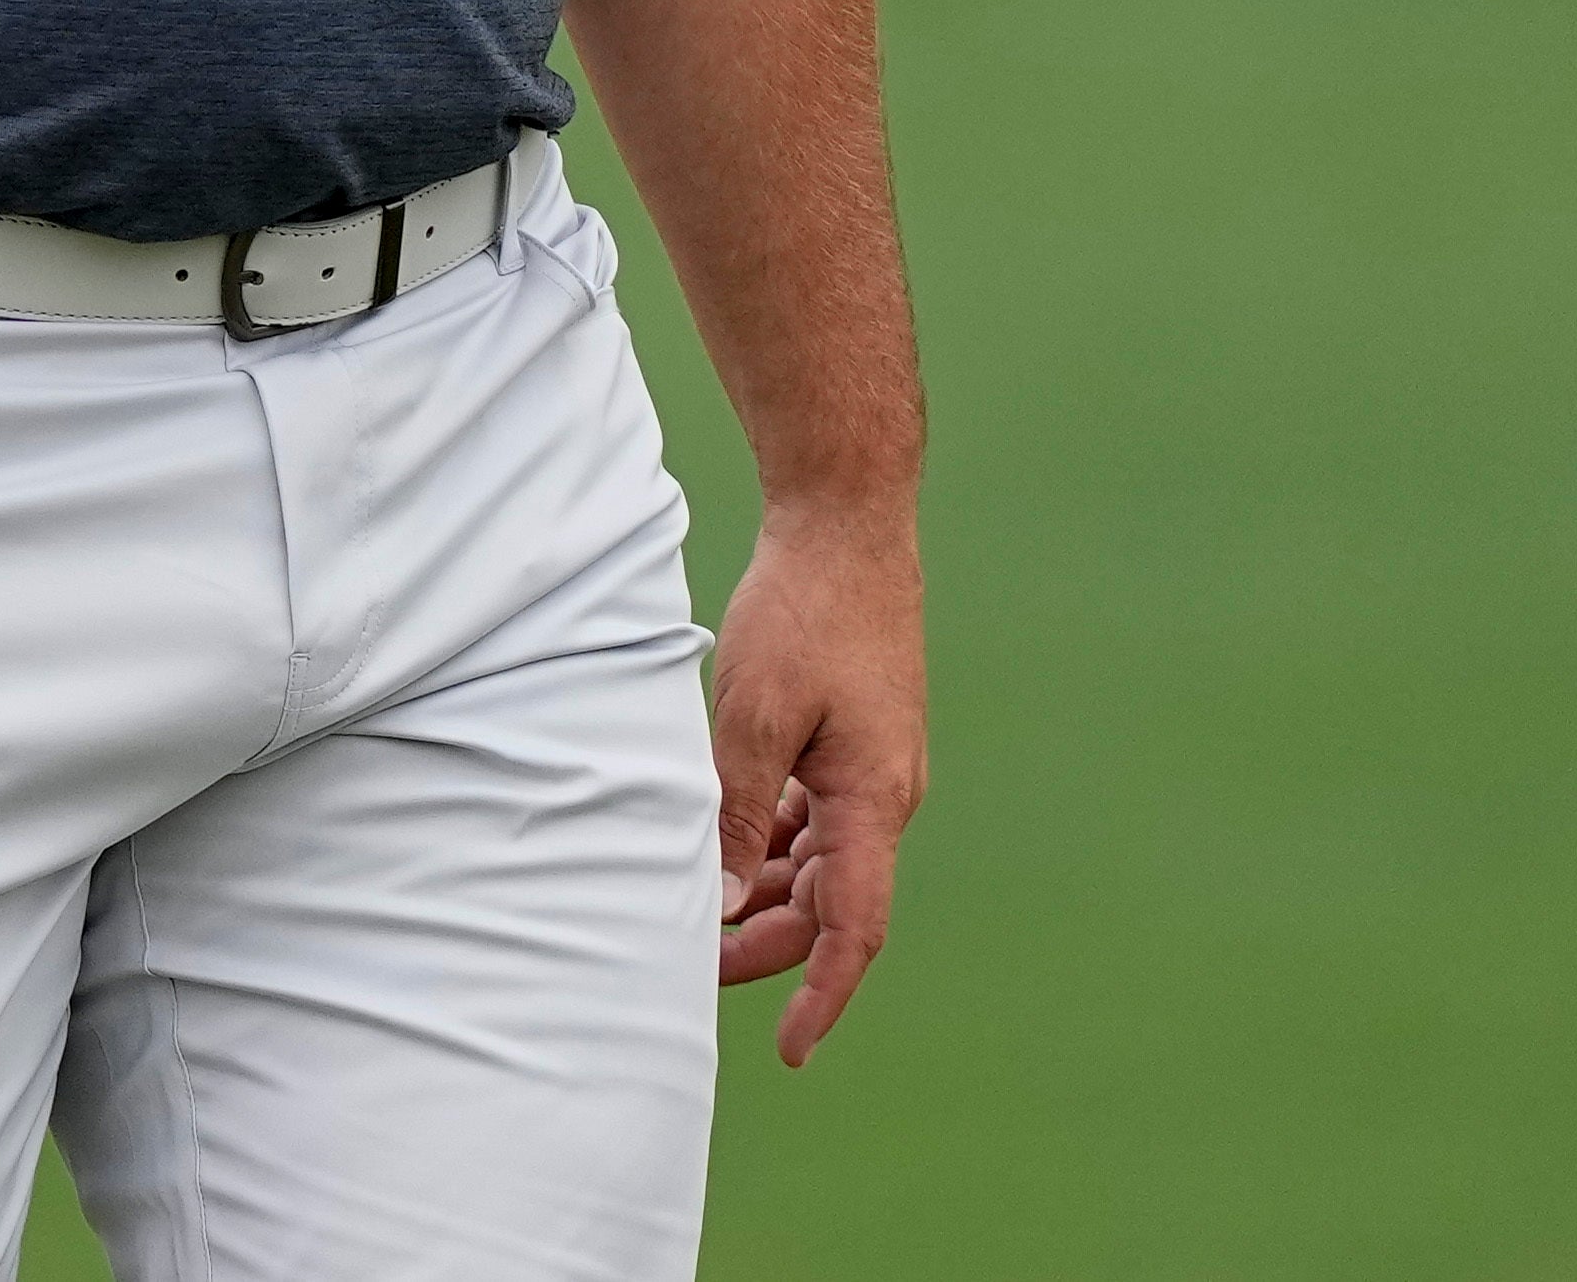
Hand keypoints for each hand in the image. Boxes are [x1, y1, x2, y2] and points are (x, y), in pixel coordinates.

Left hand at [708, 497, 925, 1065]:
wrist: (847, 526)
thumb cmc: (804, 613)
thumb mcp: (753, 720)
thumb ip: (735, 818)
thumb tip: (718, 907)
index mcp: (873, 801)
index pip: (854, 930)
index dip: (822, 995)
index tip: (791, 1049)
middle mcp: (883, 796)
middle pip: (830, 903)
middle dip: (768, 945)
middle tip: (692, 967)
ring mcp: (869, 768)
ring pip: (818, 862)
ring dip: (765, 893)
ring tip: (695, 908)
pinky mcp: (850, 741)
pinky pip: (814, 818)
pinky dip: (772, 841)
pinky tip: (724, 841)